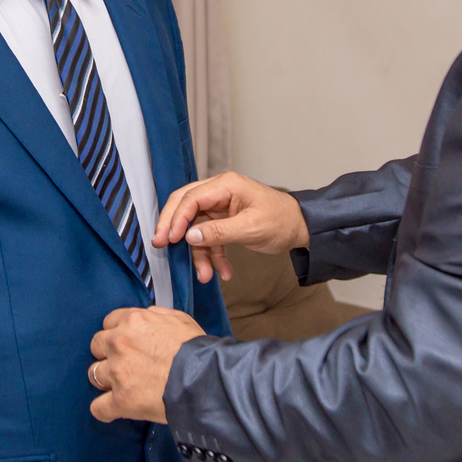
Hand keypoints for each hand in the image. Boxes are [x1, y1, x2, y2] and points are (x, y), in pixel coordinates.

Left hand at [88, 307, 205, 423]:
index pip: (108, 323)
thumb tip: (146, 317)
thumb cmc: (196, 350)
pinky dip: (105, 410)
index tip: (124, 343)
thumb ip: (155, 315)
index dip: (117, 333)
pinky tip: (113, 408)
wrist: (204, 378)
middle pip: (96, 346)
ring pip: (94, 374)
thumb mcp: (179, 319)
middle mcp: (120, 343)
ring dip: (106, 380)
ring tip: (121, 385)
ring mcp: (117, 372)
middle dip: (107, 354)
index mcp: (133, 321)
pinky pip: (98, 407)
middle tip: (122, 362)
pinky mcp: (121, 400)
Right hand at [153, 172, 309, 282]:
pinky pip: (210, 238)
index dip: (176, 218)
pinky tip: (221, 272)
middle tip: (160, 245)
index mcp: (226, 185)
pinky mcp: (224, 221)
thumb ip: (218, 232)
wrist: (301, 228)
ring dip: (199, 253)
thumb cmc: (281, 221)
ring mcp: (221, 207)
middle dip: (173, 228)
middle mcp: (220, 192)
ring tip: (205, 275)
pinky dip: (213, 255)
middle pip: (185, 206)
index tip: (168, 239)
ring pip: (197, 228)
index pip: (191, 198)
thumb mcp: (250, 228)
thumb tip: (189, 236)